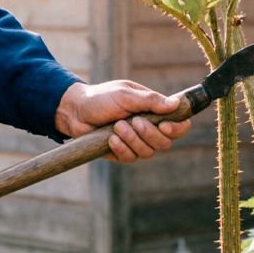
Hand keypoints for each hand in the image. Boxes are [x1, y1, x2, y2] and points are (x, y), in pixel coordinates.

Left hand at [54, 80, 190, 162]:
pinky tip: (110, 139)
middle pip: (165, 143)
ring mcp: (135, 142)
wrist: (75, 111)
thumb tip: (175, 104)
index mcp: (153, 111)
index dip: (177, 128)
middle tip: (133, 121)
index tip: (164, 126)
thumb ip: (150, 101)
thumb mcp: (125, 95)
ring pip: (148, 152)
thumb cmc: (100, 98)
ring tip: (116, 126)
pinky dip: (121, 148)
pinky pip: (130, 158)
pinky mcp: (122, 153)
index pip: (178, 125)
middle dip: (149, 134)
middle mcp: (148, 128)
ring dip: (132, 139)